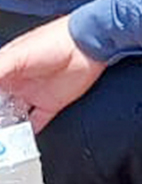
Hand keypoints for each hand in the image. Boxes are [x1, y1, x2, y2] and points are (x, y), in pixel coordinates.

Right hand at [0, 17, 107, 132]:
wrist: (90, 44)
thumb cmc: (54, 41)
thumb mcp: (18, 55)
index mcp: (6, 67)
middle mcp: (18, 82)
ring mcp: (34, 93)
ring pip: (13, 115)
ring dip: (5, 127)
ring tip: (0, 141)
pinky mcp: (52, 103)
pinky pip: (36, 122)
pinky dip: (27, 133)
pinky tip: (17, 142)